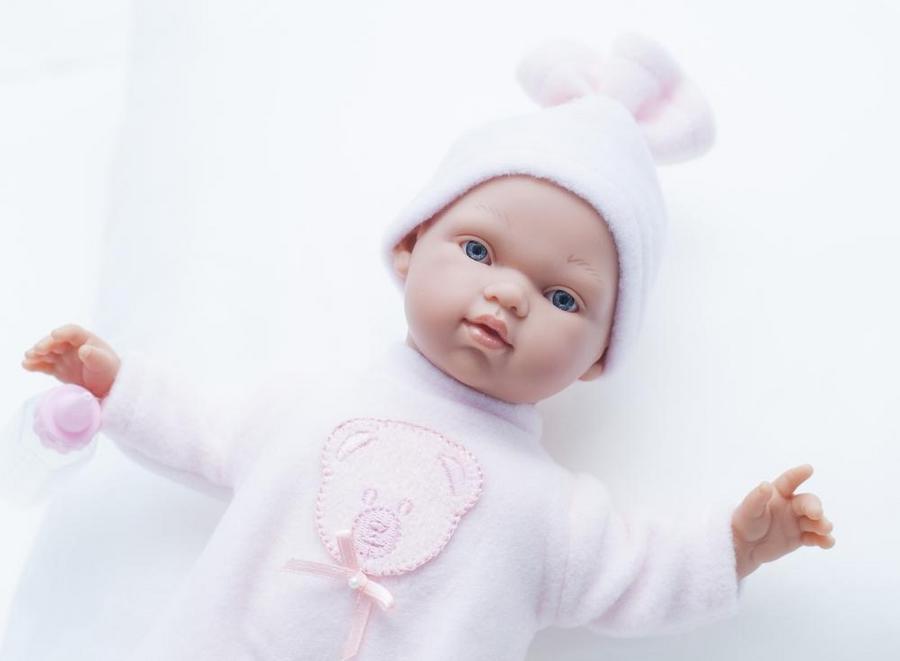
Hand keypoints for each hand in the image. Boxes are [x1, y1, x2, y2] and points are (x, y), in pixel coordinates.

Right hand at [21, 323, 121, 398]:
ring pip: (47, 352)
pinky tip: (26, 366)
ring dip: (36, 354)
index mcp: (86, 339)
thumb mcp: (105, 364)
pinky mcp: (58, 369)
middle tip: (37, 350)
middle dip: (45, 344)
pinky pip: (44, 365)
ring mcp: (63, 357)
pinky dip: (35, 365)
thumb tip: (83, 349)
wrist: (108, 388)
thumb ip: (95, 356)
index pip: (72, 332)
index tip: (54, 335)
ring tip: (28, 358)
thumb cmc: (109, 372)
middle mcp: (72, 346)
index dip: (62, 332)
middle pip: (55, 341)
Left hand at [731, 464, 834, 579]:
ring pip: (815, 521)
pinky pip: (815, 537)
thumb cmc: (744, 522)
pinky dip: (823, 540)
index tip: (808, 468)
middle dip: (815, 507)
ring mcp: (797, 522)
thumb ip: (757, 498)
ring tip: (825, 529)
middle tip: (817, 514)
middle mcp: (790, 505)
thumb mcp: (748, 510)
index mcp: (777, 494)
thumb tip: (765, 485)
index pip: (789, 482)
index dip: (798, 475)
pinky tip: (827, 543)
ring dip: (823, 524)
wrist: (744, 547)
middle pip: (808, 503)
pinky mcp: (800, 538)